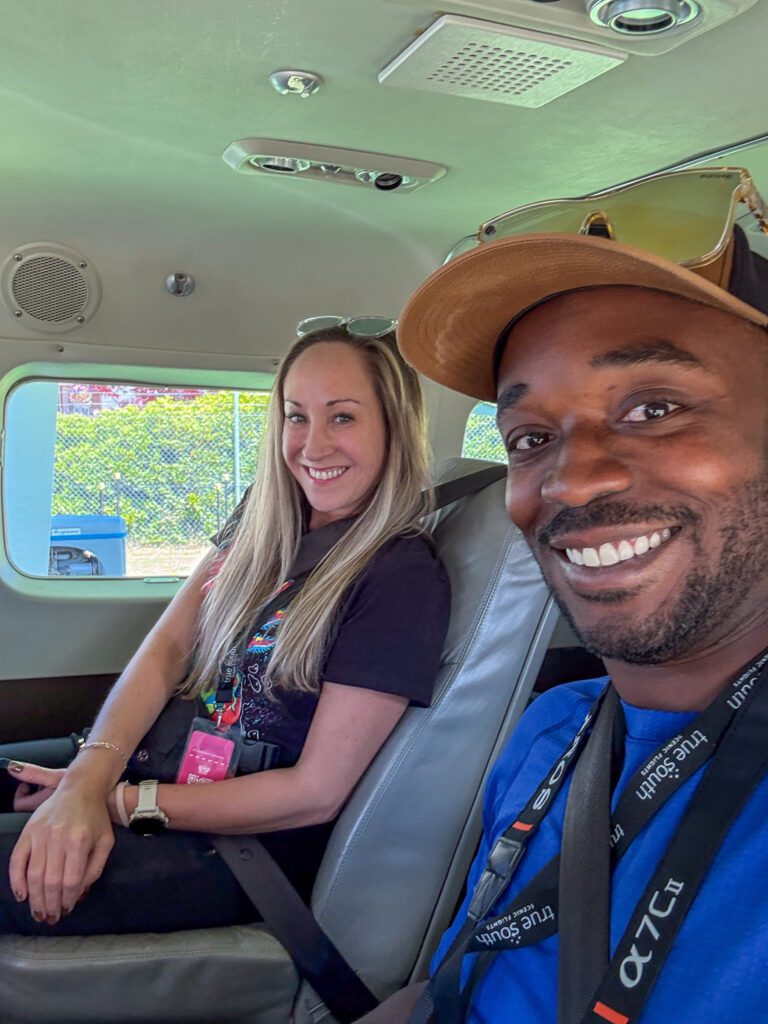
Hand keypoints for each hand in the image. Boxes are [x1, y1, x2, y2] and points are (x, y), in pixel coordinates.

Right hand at [8, 768, 114, 923]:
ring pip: (33, 875)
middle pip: (50, 881)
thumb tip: (78, 894)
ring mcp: (40, 834)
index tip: (67, 910)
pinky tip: (21, 895)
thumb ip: (95, 868)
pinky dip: (16, 880)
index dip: (67, 900)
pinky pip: (17, 859)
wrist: (80, 787)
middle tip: (50, 918)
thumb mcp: (106, 841)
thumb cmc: (95, 816)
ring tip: (38, 913)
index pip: (70, 880)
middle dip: (50, 905)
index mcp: (79, 841)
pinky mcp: (28, 830)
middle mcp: (58, 838)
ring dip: (34, 898)